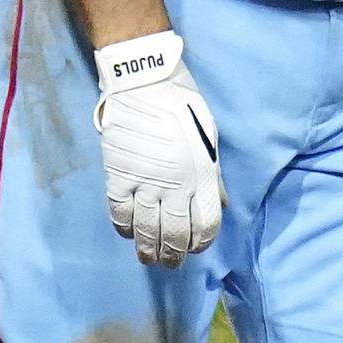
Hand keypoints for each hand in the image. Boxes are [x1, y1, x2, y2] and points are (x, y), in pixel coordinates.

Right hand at [93, 30, 223, 267]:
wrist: (144, 80)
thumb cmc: (183, 103)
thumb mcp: (209, 136)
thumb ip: (214, 175)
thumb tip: (223, 203)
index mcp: (202, 174)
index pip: (207, 225)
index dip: (202, 243)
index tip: (196, 247)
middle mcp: (175, 185)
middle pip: (176, 236)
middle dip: (175, 256)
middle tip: (171, 262)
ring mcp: (145, 182)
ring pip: (147, 232)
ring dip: (150, 251)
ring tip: (151, 258)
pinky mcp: (119, 176)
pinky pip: (120, 214)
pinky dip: (125, 228)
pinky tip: (129, 231)